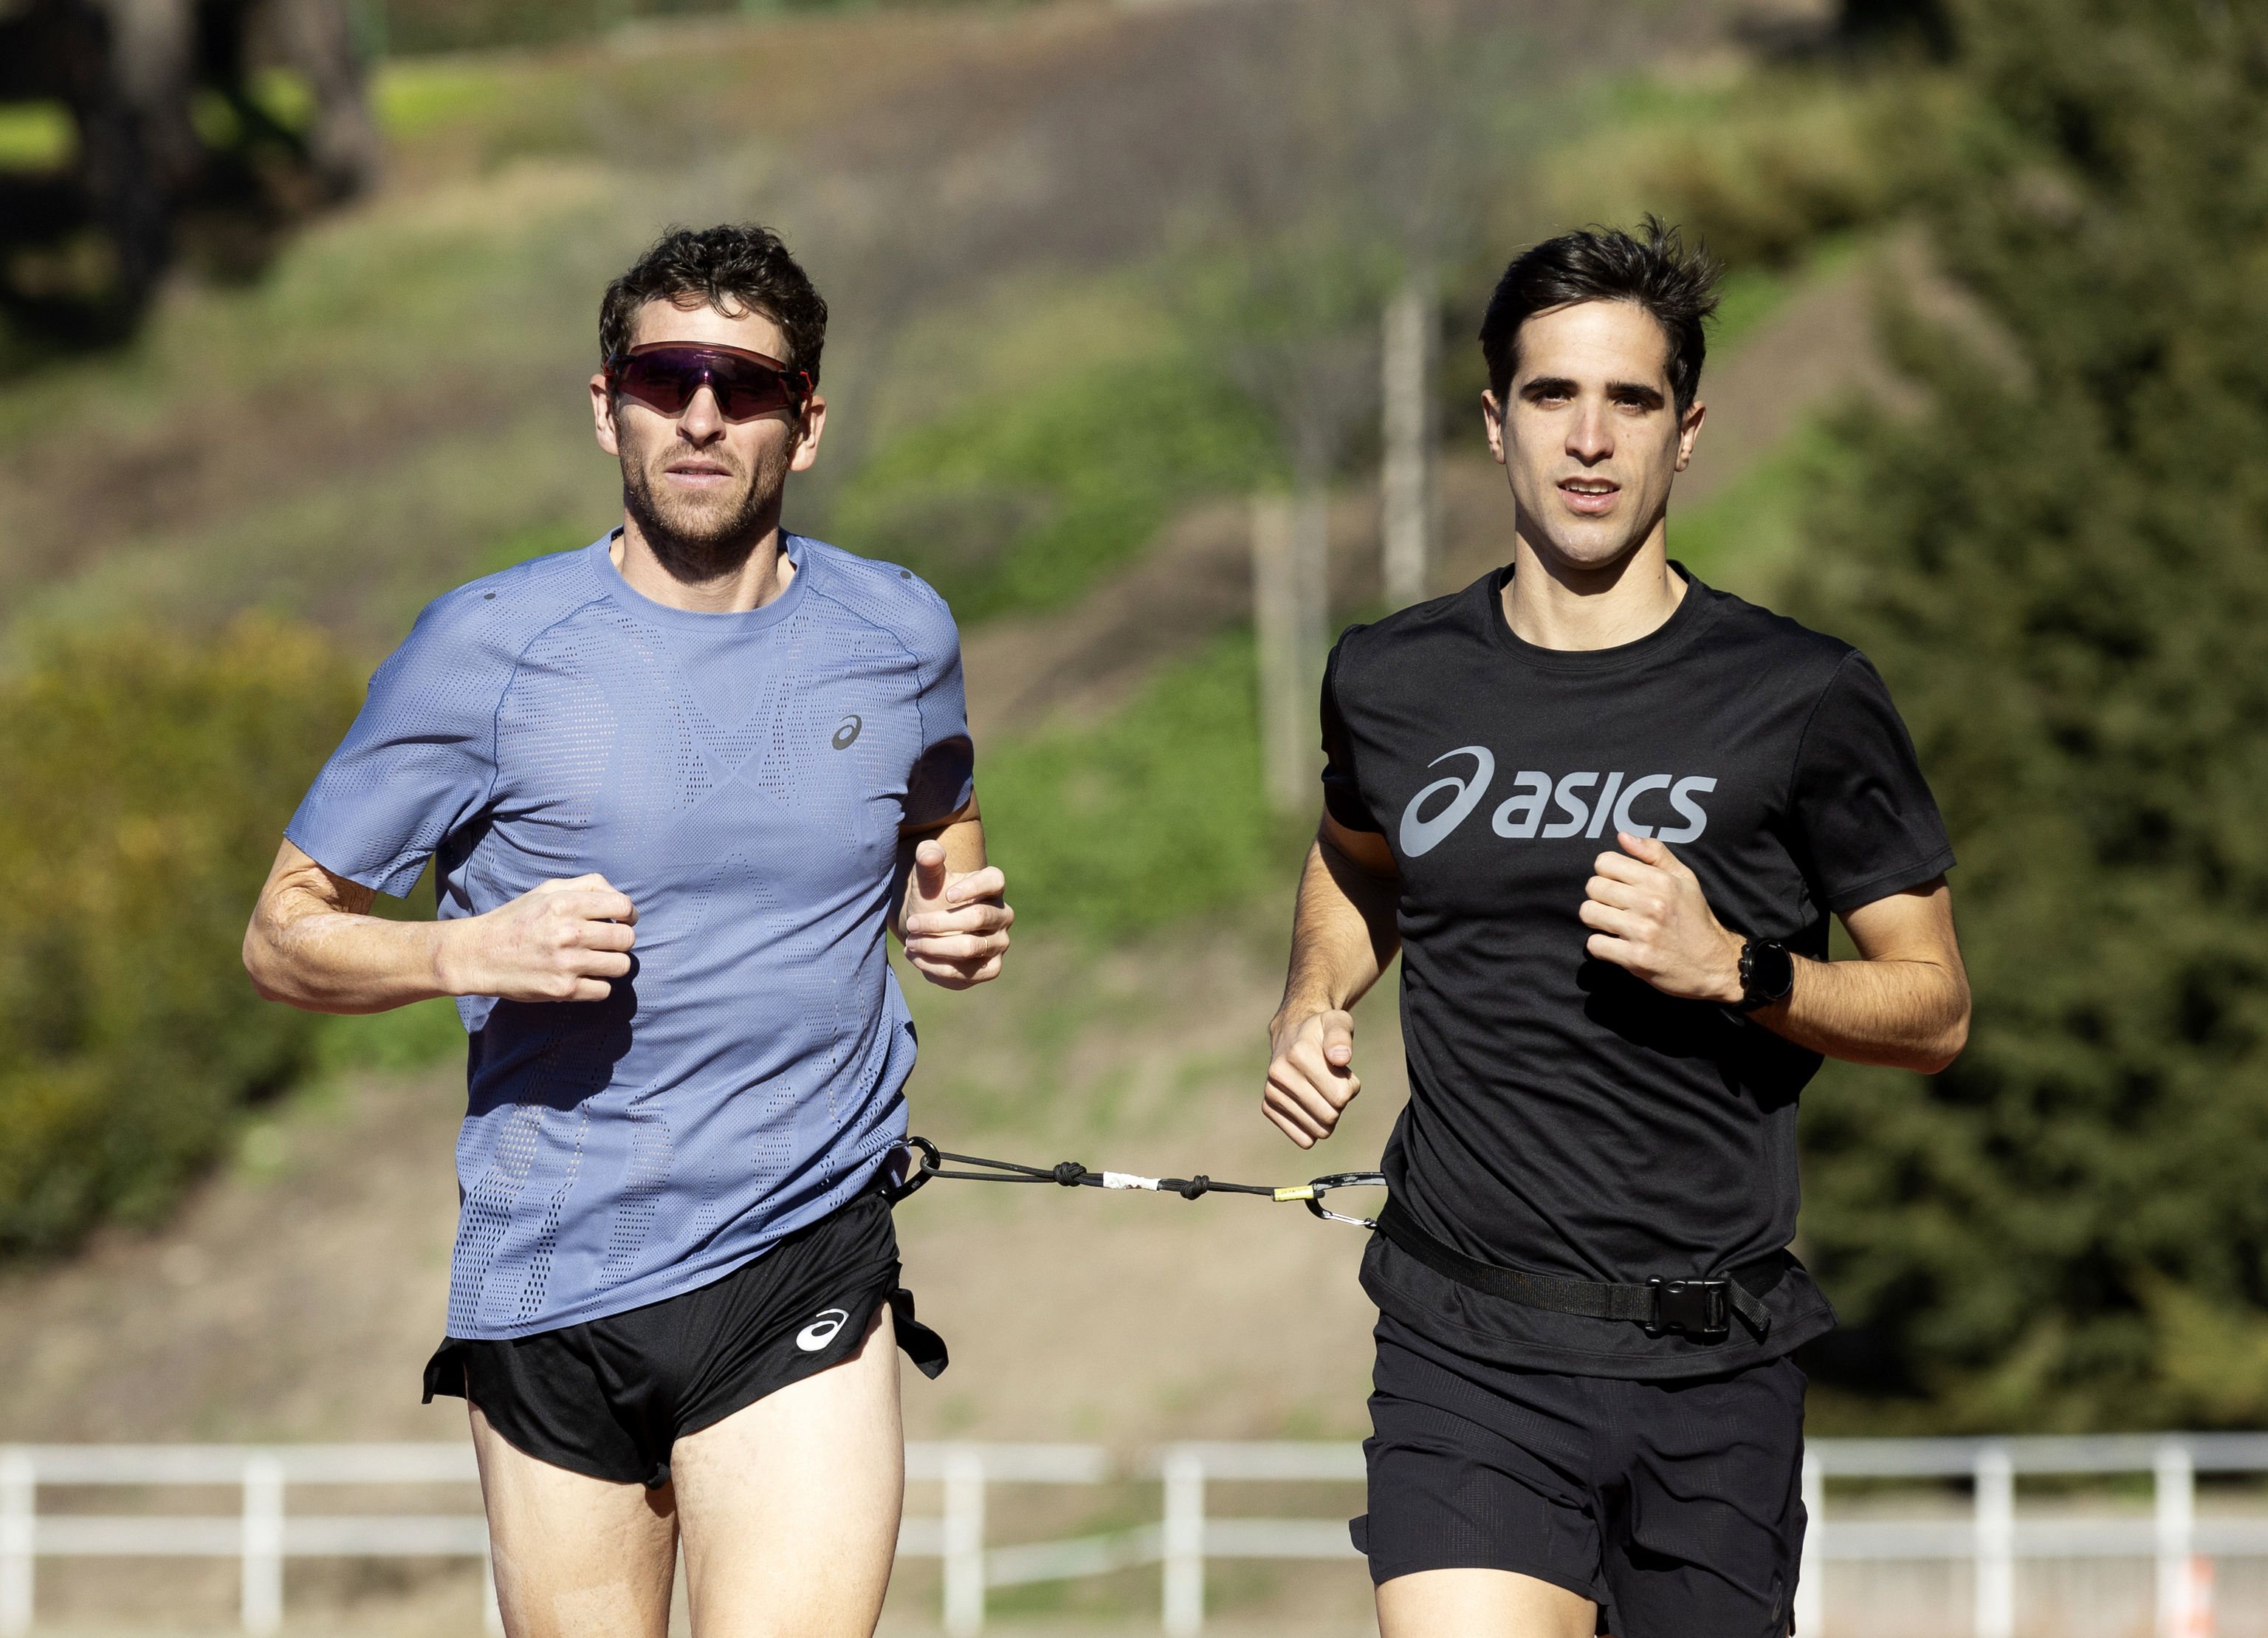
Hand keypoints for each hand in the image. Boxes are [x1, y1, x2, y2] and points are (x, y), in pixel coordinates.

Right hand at [438, 874, 637, 1002]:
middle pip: (627, 939)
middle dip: (621, 940)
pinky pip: (604, 990)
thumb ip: (586, 886)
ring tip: (596, 960)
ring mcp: (567, 963)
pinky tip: (583, 977)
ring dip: (613, 963)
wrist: (479, 954)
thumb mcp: (547, 891)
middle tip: (606, 942)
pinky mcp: (563, 990)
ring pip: (621, 966)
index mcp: (566, 903)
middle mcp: (569, 932)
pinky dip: (598, 985)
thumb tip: (621, 900)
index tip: (622, 920)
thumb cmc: (517, 919)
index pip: (624, 906)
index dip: (629, 914)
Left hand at [901, 840, 1012, 988]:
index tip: (946, 896)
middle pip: (978, 917)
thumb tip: (931, 853)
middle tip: (912, 925)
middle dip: (939, 922)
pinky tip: (917, 958)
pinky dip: (937, 968)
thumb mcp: (927, 875)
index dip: (972, 888)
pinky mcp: (990, 968)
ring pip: (970, 947)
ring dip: (934, 946)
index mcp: (993, 886)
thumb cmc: (934, 896)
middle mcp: (1003, 915)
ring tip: (911, 943)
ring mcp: (1000, 943)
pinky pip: (967, 973)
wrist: (930, 928)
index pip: (994, 881)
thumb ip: (927, 858)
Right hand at [1263, 1007, 1359, 1148]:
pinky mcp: (1268, 1106)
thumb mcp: (1337, 1021)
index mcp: (1299, 1054)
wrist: (1291, 1032)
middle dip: (1339, 1102)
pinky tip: (1311, 1106)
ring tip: (1322, 1092)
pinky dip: (1314, 1128)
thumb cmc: (1321, 1031)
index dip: (1350, 1086)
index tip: (1343, 1072)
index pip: (1340, 1097)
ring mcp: (1272, 1092)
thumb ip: (1342, 1035)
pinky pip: (1303, 1139)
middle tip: (1334, 1083)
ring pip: (1318, 1131)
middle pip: (1329, 1116)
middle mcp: (1279, 1074)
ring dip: (1327, 1115)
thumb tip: (1341, 1058)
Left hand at [1579, 833, 1744, 1002]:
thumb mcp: (1684, 879)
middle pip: (1593, 887)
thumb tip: (1623, 836)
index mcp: (1661, 881)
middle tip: (1614, 905)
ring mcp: (1642, 932)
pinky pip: (1595, 944)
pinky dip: (1601, 946)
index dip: (1606, 871)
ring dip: (1596, 920)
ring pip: (1589, 913)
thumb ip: (1655, 853)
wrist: (1713, 964)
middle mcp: (1651, 904)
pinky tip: (1616, 944)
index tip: (1617, 883)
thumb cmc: (1695, 919)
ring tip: (1612, 923)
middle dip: (1598, 896)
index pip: (1605, 862)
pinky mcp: (1635, 959)